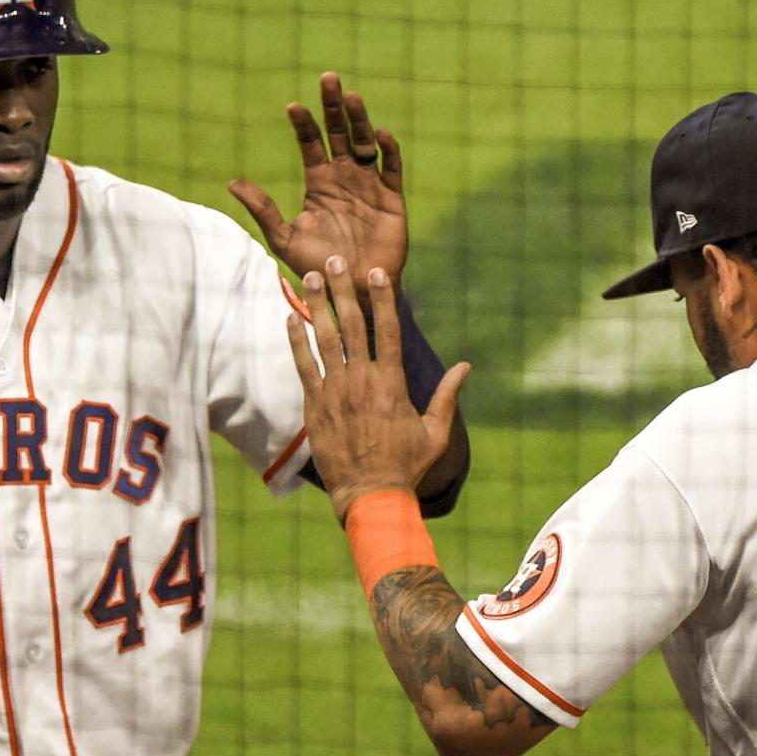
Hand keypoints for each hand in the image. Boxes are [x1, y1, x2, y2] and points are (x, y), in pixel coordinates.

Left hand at [230, 73, 408, 295]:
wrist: (351, 290)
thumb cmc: (317, 266)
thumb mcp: (284, 238)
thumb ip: (263, 210)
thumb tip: (231, 183)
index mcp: (319, 182)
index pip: (310, 143)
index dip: (303, 124)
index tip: (293, 106)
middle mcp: (344, 177)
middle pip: (339, 132)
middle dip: (333, 106)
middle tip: (329, 79)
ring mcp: (369, 184)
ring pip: (365, 142)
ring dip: (360, 119)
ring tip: (352, 97)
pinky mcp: (392, 197)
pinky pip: (391, 167)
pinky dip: (388, 150)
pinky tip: (380, 135)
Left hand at [287, 257, 468, 523]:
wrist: (370, 495)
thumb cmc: (406, 465)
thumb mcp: (435, 431)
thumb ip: (448, 396)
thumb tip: (466, 367)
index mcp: (392, 382)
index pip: (386, 330)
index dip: (381, 298)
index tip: (375, 273)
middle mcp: (362, 380)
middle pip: (351, 325)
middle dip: (342, 290)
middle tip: (334, 260)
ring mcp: (335, 392)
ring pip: (324, 339)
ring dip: (316, 306)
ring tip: (310, 278)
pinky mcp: (315, 406)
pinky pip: (303, 366)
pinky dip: (296, 341)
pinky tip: (291, 318)